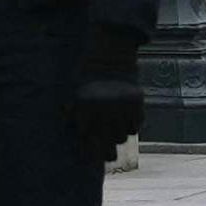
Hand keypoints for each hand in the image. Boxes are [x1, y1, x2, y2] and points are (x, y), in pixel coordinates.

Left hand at [68, 27, 143, 160]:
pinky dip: (131, 125)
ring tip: (114, 126)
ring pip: (122, 138)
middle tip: (105, 147)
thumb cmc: (87, 73)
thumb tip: (70, 126)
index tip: (89, 150)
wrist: (109, 54)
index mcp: (86, 111)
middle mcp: (104, 113)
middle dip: (105, 150)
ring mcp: (121, 109)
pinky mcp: (136, 104)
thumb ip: (71, 112)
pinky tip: (126, 117)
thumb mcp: (73, 91)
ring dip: (117, 134)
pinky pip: (136, 127)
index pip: (87, 143)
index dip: (88, 150)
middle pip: (108, 149)